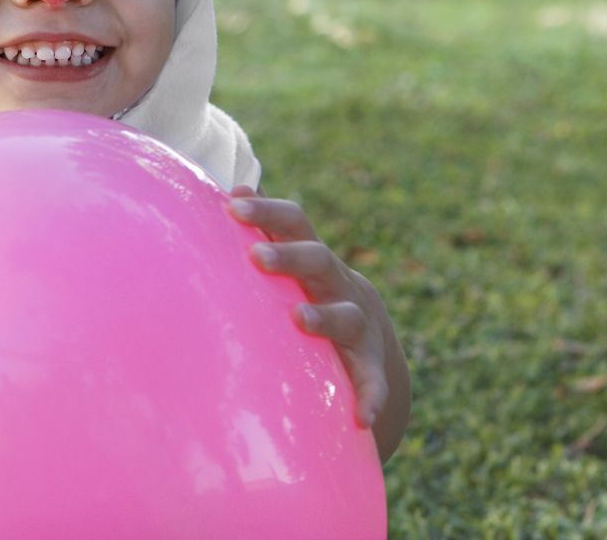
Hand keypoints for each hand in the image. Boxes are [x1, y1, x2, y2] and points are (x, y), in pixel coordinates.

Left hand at [227, 184, 388, 430]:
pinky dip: (371, 396)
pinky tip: (361, 417)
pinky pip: (373, 382)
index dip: (267, 212)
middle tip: (256, 256)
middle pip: (318, 261)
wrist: (365, 331)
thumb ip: (267, 225)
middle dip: (289, 256)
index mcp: (314, 256)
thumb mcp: (294, 254)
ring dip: (323, 317)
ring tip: (299, 319)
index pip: (295, 222)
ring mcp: (357, 324)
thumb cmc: (309, 286)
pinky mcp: (369, 365)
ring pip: (344, 316)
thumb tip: (234, 189)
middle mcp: (338, 284)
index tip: (233, 206)